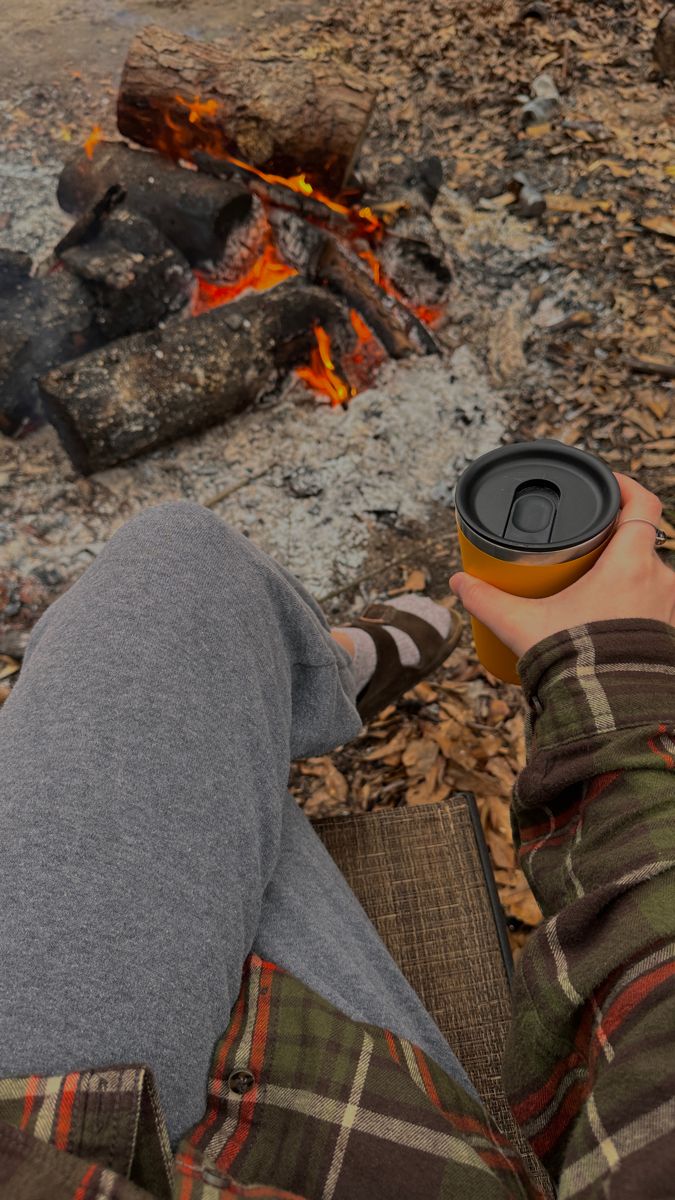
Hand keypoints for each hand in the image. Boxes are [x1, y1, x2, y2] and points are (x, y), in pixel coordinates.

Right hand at [449, 472, 674, 658]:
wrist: (609, 713)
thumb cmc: (574, 660)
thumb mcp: (521, 624)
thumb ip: (487, 600)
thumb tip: (460, 582)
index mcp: (630, 563)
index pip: (644, 503)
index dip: (627, 485)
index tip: (607, 484)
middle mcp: (660, 581)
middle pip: (643, 541)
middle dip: (616, 540)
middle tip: (587, 543)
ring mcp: (669, 610)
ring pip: (650, 576)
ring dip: (627, 575)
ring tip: (595, 583)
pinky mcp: (669, 636)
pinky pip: (655, 607)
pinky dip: (635, 605)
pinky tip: (610, 617)